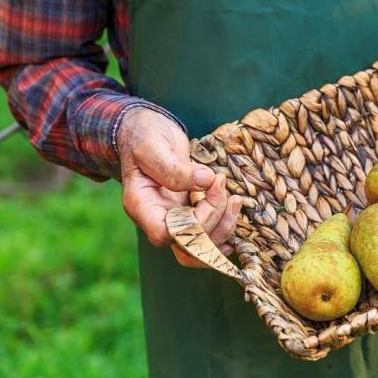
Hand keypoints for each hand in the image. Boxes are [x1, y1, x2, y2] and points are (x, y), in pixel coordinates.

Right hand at [117, 107, 241, 267]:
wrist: (148, 131)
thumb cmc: (143, 136)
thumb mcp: (152, 146)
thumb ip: (173, 167)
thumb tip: (206, 181)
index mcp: (142, 206)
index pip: (166, 234)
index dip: (194, 223)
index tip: (212, 187)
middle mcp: (157, 218)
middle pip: (188, 246)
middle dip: (216, 225)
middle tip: (230, 194)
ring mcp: (174, 217)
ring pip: (201, 245)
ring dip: (225, 226)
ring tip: (236, 198)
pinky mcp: (189, 212)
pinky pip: (208, 232)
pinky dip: (225, 225)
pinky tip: (234, 212)